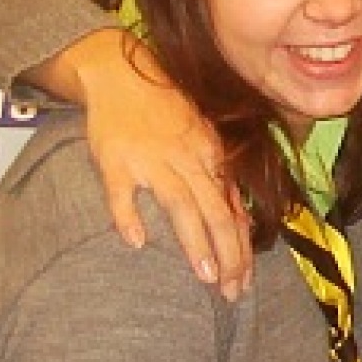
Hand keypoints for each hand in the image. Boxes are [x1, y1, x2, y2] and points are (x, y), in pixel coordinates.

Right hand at [60, 29, 253, 297]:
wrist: (119, 70)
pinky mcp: (115, 160)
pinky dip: (128, 216)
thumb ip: (216, 177)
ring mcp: (150, 159)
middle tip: (231, 291)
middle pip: (216, 212)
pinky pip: (122, 193)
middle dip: (229, 255)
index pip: (233, 209)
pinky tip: (135, 242)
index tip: (246, 281)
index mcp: (210, 154)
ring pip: (181, 206)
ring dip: (197, 242)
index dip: (242, 247)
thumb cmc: (164, 107)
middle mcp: (186, 157)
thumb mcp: (200, 136)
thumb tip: (237, 218)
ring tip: (207, 276)